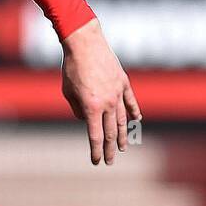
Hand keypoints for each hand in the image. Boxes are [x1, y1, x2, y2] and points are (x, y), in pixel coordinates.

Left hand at [61, 18, 141, 164]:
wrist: (85, 43)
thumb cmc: (72, 68)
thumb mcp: (68, 92)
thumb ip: (77, 109)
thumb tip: (86, 119)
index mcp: (91, 107)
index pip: (95, 136)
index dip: (96, 151)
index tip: (96, 161)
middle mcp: (107, 103)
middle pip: (111, 132)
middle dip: (110, 149)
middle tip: (109, 161)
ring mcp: (118, 92)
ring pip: (123, 119)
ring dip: (123, 135)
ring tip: (122, 147)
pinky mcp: (123, 82)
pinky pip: (130, 101)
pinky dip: (134, 111)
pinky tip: (137, 120)